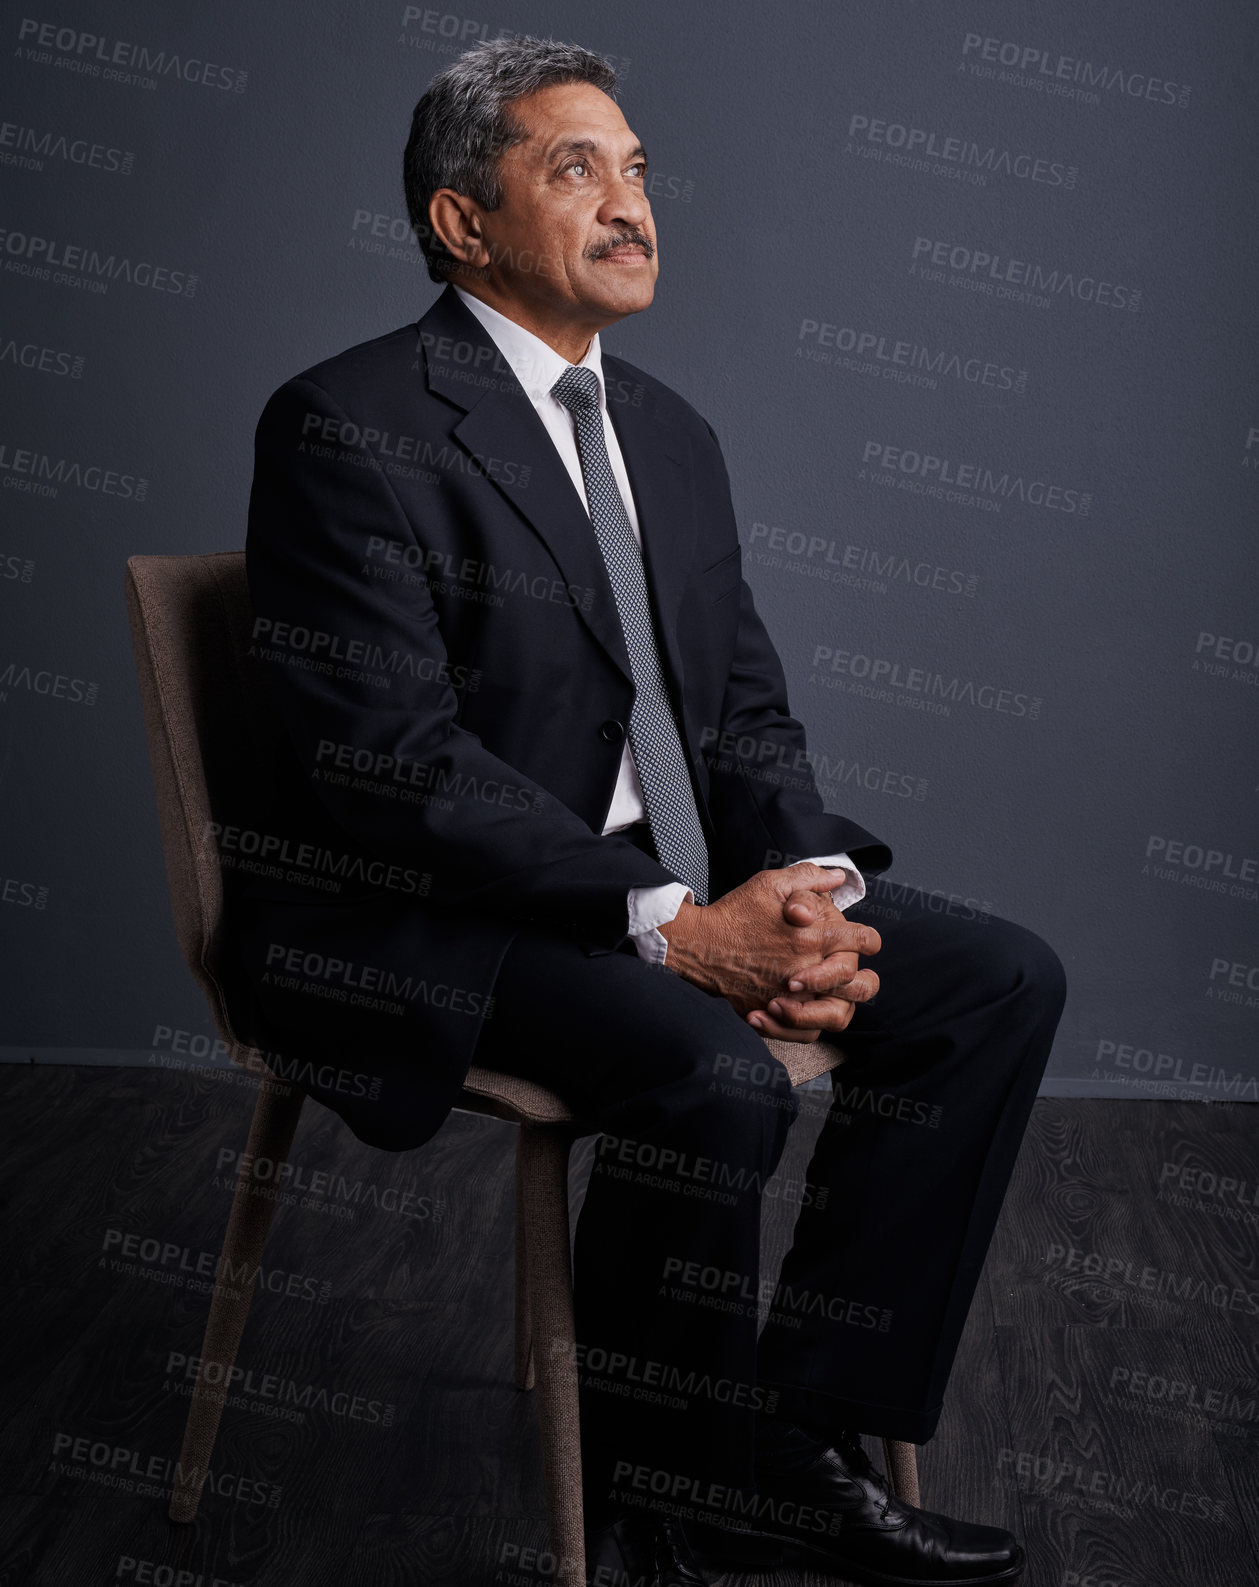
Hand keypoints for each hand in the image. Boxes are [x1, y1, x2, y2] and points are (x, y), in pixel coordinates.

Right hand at [658, 865, 878, 1022]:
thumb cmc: (733, 913)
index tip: (863, 940)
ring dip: (841, 1004)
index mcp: (812, 937)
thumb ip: (807, 877)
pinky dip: (812, 1026)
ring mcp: (791, 998)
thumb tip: (837, 877)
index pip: (863, 941)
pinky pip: (807, 1033)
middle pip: (861, 984)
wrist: (697, 946)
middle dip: (864, 977)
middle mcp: (807, 970)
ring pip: (838, 1014)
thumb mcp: (769, 884)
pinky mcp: (773, 1015)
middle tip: (851, 971)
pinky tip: (805, 1012)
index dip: (869, 939)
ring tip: (833, 995)